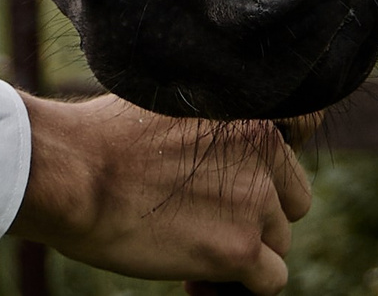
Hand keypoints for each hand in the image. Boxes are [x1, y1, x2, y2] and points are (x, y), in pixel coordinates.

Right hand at [12, 93, 312, 293]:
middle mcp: (265, 147)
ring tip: (190, 249)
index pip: (305, 123)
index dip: (281, 154)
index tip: (250, 175)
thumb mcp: (166, 101)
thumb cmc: (99, 137)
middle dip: (256, 213)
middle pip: (290, 197)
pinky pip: (268, 281)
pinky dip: (238, 286)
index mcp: (247, 105)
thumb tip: (219, 153)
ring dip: (242, 251)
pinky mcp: (239, 248)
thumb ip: (209, 122)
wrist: (72, 172)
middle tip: (206, 220)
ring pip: (277, 242)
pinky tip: (195, 276)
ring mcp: (255, 199)